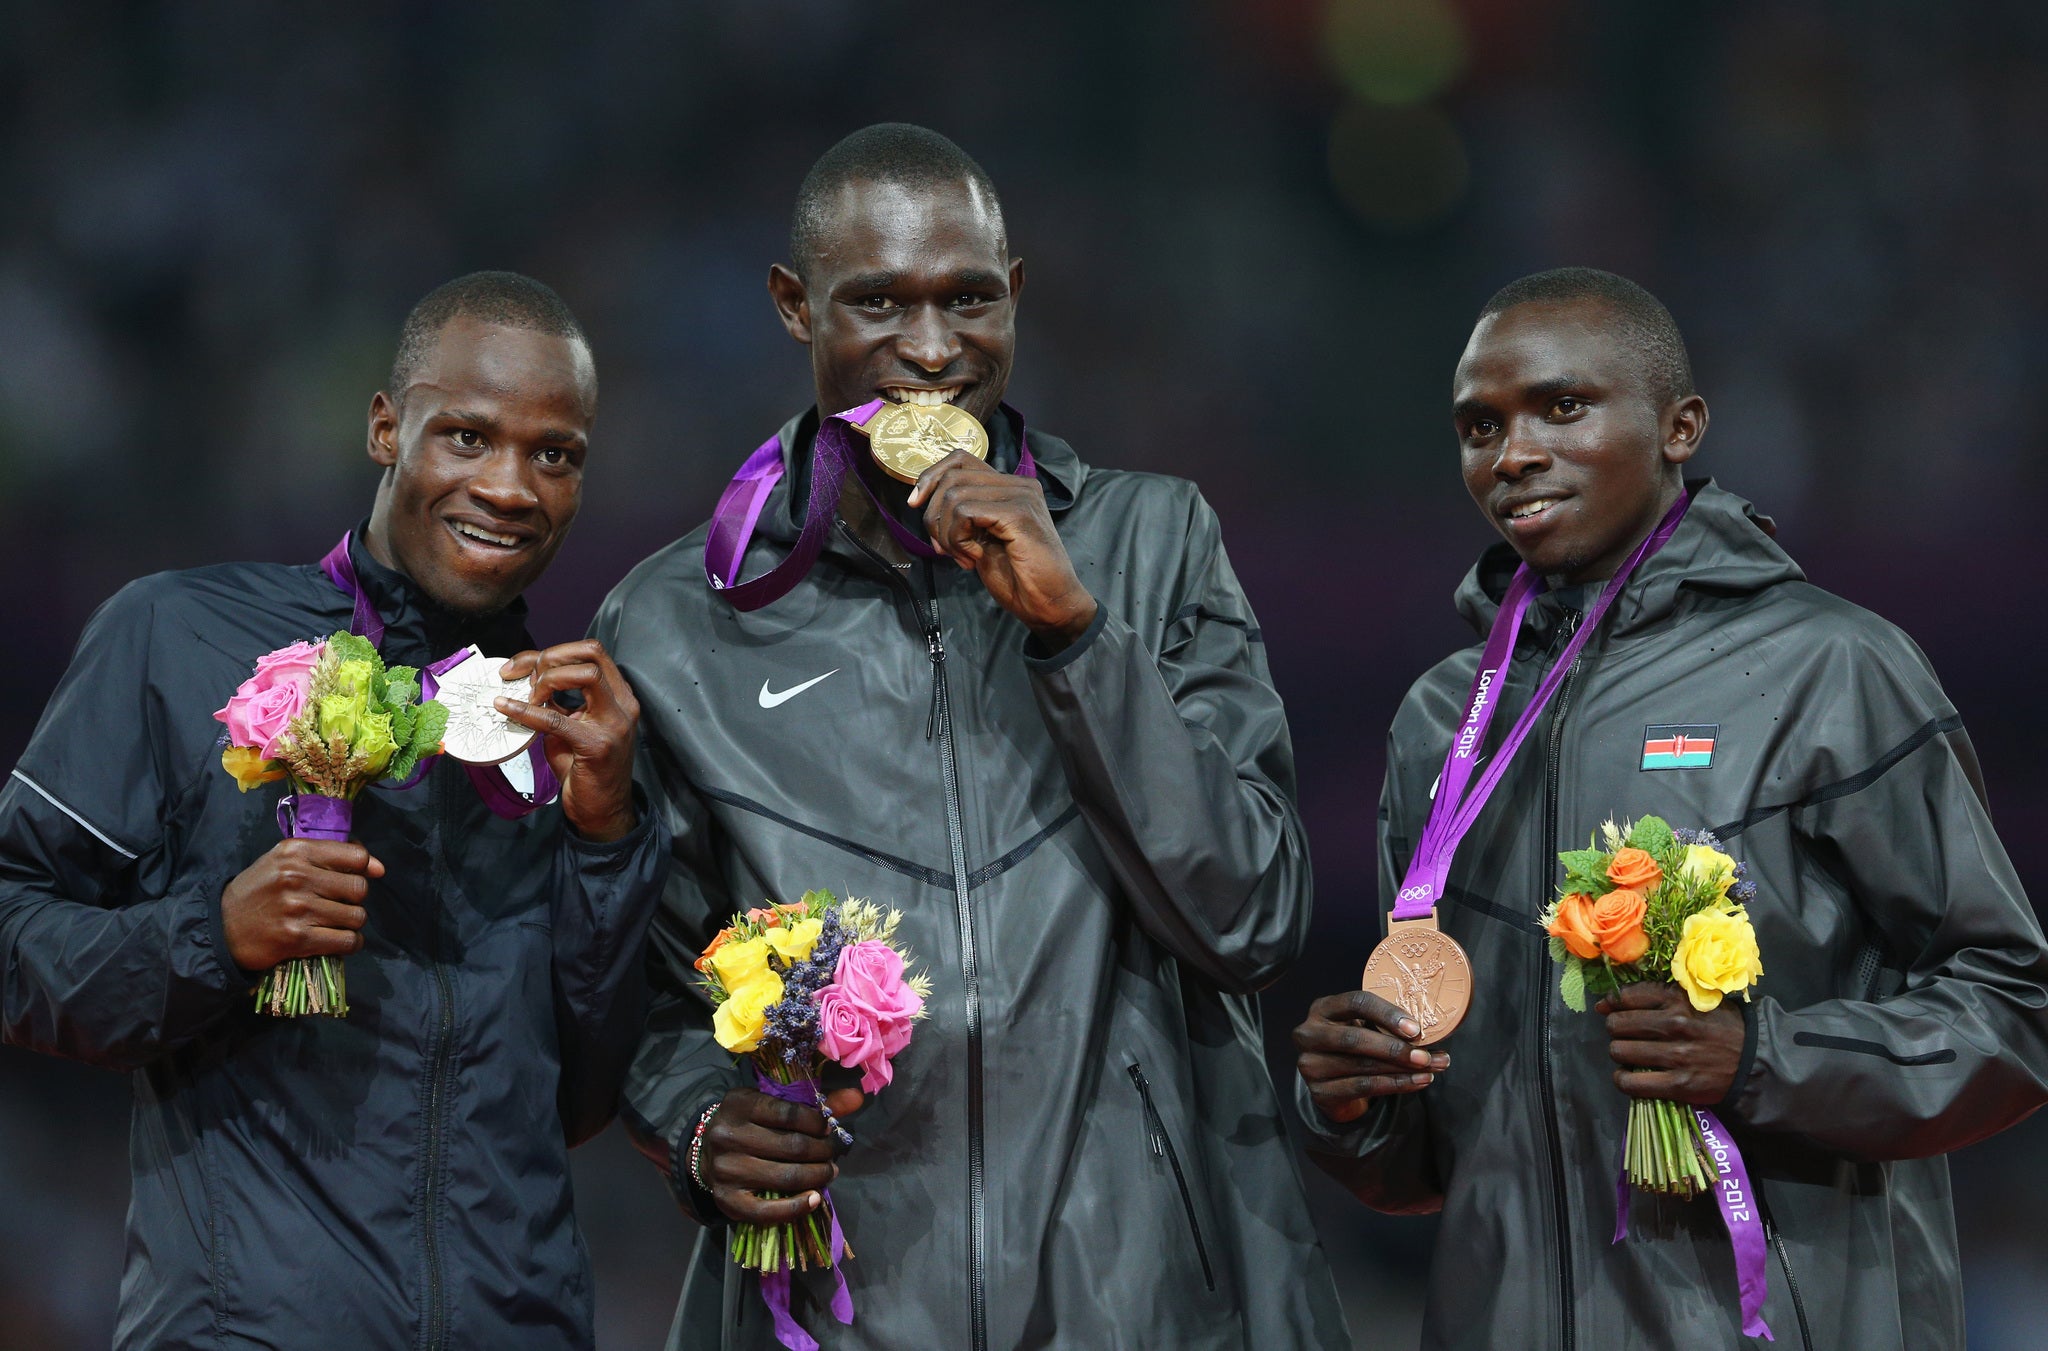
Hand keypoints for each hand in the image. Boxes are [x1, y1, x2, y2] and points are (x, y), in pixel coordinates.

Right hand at [221, 839, 382, 971]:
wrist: (222, 927)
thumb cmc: (259, 890)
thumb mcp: (285, 861)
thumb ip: (330, 857)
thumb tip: (379, 868)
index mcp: (296, 851)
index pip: (356, 856)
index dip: (363, 868)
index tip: (356, 876)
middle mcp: (297, 876)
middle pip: (359, 888)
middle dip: (355, 899)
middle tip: (340, 903)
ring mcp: (298, 908)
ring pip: (356, 916)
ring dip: (351, 923)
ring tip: (335, 922)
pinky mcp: (297, 938)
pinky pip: (346, 941)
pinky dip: (350, 943)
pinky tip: (339, 940)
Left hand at [496, 640, 642, 842]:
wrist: (601, 810)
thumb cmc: (584, 768)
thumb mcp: (569, 727)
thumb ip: (555, 702)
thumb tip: (523, 680)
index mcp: (618, 695)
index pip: (590, 652)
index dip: (552, 651)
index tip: (519, 666)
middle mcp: (623, 703)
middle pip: (591, 653)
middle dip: (551, 657)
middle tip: (522, 677)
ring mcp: (614, 723)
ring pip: (585, 674)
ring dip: (547, 680)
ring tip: (527, 697)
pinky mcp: (597, 745)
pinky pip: (556, 719)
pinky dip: (526, 710)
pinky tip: (506, 708)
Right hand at [698, 1085, 866, 1224]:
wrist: (706, 1152)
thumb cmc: (749, 1124)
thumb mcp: (773, 1104)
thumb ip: (814, 1102)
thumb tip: (857, 1097)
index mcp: (739, 1104)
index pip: (790, 1113)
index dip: (818, 1124)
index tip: (828, 1130)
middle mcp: (728, 1135)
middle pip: (792, 1146)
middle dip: (822, 1151)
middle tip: (832, 1154)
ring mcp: (726, 1170)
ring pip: (785, 1177)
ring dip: (817, 1176)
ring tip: (828, 1173)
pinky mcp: (726, 1200)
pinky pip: (767, 1211)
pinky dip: (796, 1207)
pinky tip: (813, 1199)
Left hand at [906, 451, 1097, 648]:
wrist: (1049, 603)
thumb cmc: (1018, 577)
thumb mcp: (981, 539)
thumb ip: (962, 516)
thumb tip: (923, 501)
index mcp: (1010, 487)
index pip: (960, 460)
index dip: (931, 476)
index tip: (915, 504)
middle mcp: (1018, 484)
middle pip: (952, 477)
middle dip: (934, 516)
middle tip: (944, 550)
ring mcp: (1021, 495)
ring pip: (954, 495)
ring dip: (946, 533)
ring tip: (964, 557)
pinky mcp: (1018, 513)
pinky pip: (965, 513)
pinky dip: (959, 539)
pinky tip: (974, 558)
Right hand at [1293, 990, 1449, 1123]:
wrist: (1334, 1083)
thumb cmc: (1355, 1046)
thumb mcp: (1362, 1026)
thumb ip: (1384, 1024)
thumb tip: (1430, 1029)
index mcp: (1322, 1008)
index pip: (1355, 1002)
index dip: (1387, 1014)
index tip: (1416, 1029)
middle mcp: (1309, 1034)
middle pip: (1355, 1039)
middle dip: (1395, 1048)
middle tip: (1426, 1055)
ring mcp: (1311, 1065)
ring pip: (1362, 1066)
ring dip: (1403, 1070)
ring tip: (1431, 1069)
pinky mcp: (1320, 1092)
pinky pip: (1363, 1087)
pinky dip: (1395, 1085)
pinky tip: (1417, 1082)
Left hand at [1599, 981, 1745, 1104]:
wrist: (1755, 1060)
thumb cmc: (1721, 1026)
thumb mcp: (1695, 999)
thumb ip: (1655, 996)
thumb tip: (1606, 1002)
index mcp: (1678, 999)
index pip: (1626, 997)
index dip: (1612, 1004)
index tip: (1610, 1009)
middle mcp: (1674, 1024)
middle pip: (1617, 1025)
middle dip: (1616, 1030)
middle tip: (1626, 1036)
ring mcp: (1676, 1056)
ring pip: (1620, 1051)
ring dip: (1620, 1054)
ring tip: (1630, 1056)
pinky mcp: (1679, 1084)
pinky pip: (1631, 1083)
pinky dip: (1623, 1080)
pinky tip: (1629, 1077)